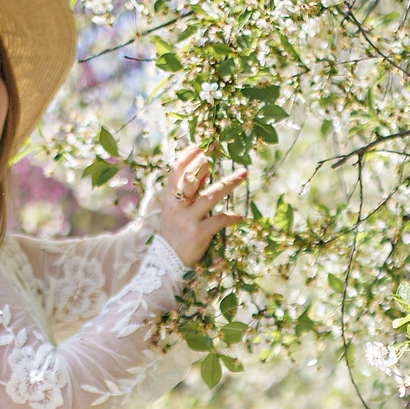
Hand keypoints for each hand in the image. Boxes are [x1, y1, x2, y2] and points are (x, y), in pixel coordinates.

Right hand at [149, 142, 245, 267]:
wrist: (166, 263)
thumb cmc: (173, 235)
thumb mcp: (175, 212)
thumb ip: (188, 193)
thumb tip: (202, 171)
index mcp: (169, 199)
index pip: (175, 171)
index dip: (187, 156)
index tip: (199, 145)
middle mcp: (177, 207)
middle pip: (192, 178)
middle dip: (205, 164)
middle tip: (219, 153)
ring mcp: (188, 219)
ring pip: (211, 195)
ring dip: (229, 183)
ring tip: (243, 174)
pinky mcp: (199, 233)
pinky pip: (219, 220)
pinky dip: (231, 217)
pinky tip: (240, 216)